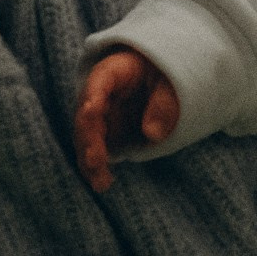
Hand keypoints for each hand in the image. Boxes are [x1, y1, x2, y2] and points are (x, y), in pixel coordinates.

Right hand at [72, 49, 178, 192]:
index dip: (93, 98)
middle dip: (89, 140)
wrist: (160, 83)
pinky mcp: (104, 134)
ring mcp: (99, 116)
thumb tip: (152, 133)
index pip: (99, 83)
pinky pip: (95, 151)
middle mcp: (98, 95)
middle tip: (95, 163)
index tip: (91, 112)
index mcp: (113, 72)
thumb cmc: (164, 76)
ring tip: (101, 183)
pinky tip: (102, 182)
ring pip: (86, 138)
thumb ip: (164, 103)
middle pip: (87, 116)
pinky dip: (96, 167)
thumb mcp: (170, 82)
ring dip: (90, 161)